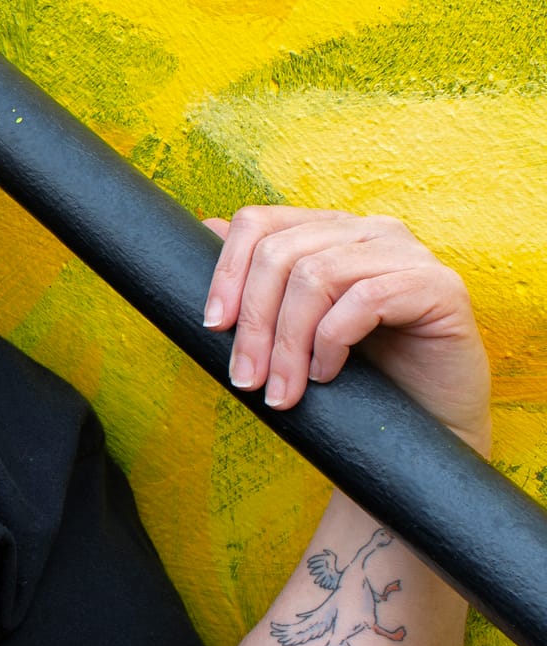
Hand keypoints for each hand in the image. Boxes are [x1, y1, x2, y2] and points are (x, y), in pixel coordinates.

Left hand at [201, 206, 491, 452]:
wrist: (430, 422)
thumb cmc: (359, 375)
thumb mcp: (294, 328)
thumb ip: (259, 280)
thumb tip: (206, 226)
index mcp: (330, 231)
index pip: (259, 223)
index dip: (226, 271)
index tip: (212, 326)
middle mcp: (369, 230)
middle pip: (281, 254)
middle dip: (254, 322)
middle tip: (246, 379)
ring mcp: (408, 254)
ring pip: (317, 276)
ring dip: (289, 342)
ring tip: (284, 390)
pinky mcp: (440, 286)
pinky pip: (367, 299)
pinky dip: (333, 341)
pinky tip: (328, 374)